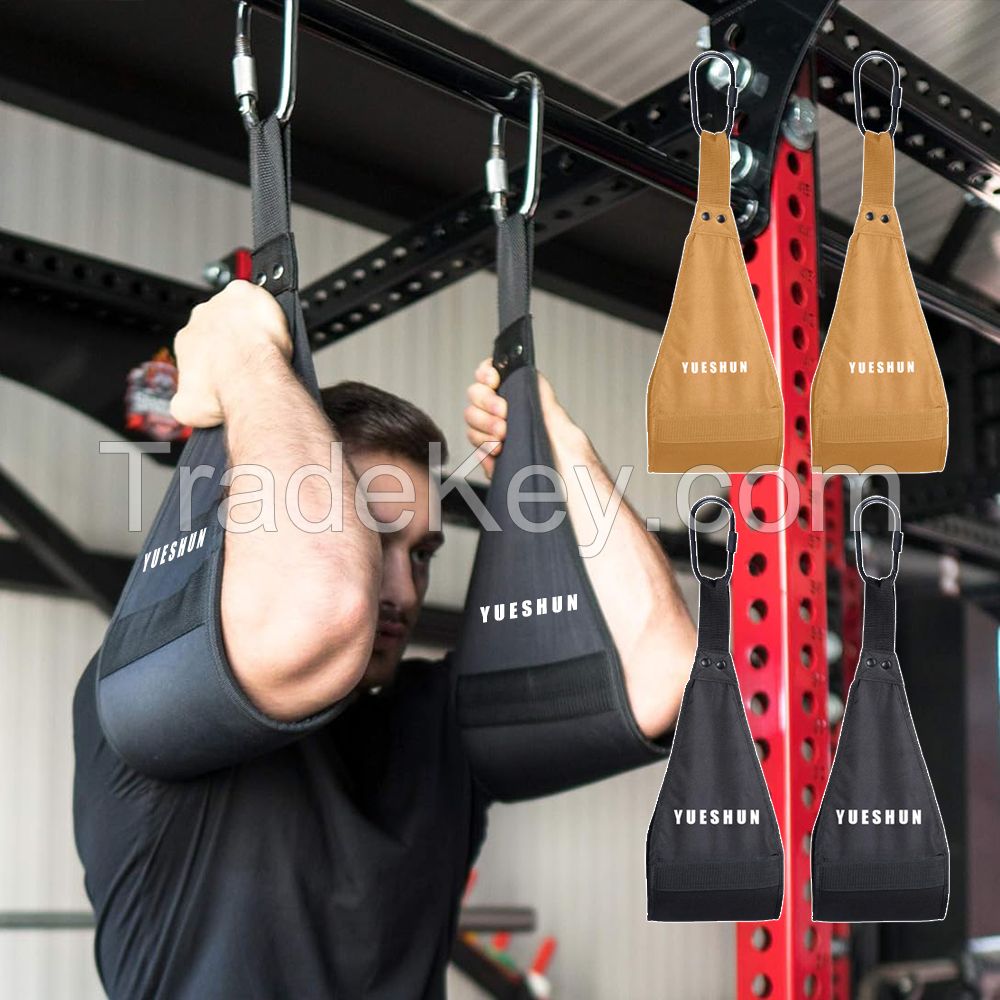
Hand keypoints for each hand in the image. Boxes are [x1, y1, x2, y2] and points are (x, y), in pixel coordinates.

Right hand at [170, 280, 291, 427]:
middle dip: (233, 339)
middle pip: (219, 326)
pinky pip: (255, 294)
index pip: (200, 345)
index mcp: (186, 341)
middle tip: (250, 357)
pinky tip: (271, 323)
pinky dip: (263, 305)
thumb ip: (183, 402)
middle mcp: (199, 318)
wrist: (249, 378)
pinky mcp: (243, 293)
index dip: (217, 356)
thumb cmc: (223, 391)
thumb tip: (184, 404)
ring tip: (264, 345)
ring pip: (238, 311)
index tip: (230, 367)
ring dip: (248, 324)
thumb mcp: (188, 409)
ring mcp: (222, 304)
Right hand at [464, 358, 578, 477]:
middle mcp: (515, 424)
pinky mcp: (496, 468)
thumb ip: (545, 404)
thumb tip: (531, 375)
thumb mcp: (567, 433)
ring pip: (472, 424)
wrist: (574, 514)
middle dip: (486, 404)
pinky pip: (476, 452)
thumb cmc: (580, 478)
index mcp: (533, 409)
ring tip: (503, 441)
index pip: (502, 380)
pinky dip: (482, 451)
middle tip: (504, 416)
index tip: (493, 380)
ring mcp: (503, 446)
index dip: (489, 373)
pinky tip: (498, 457)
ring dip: (483, 428)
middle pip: (478, 398)